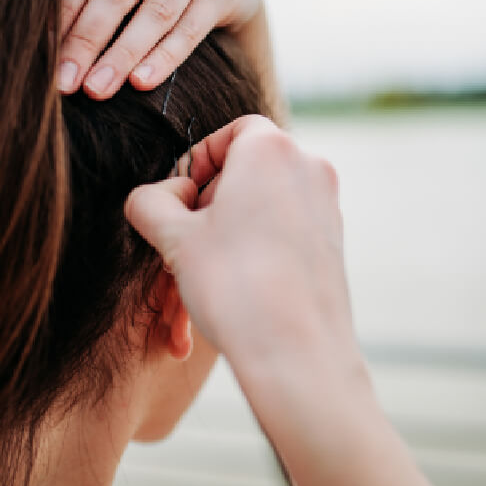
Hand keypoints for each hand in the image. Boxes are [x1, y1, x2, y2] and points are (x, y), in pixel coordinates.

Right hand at [124, 115, 352, 368]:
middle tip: (184, 237)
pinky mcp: (334, 241)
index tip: (178, 198)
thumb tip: (151, 197)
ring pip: (265, 203)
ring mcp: (327, 205)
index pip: (230, 131)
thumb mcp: (174, 239)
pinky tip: (233, 286)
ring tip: (203, 269)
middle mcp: (309, 167)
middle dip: (210, 200)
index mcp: (271, 149)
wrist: (296, 353)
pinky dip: (256, 247)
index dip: (197, 162)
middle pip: (248, 168)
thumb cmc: (235, 288)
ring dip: (229, 228)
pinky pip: (286, 230)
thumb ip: (150, 202)